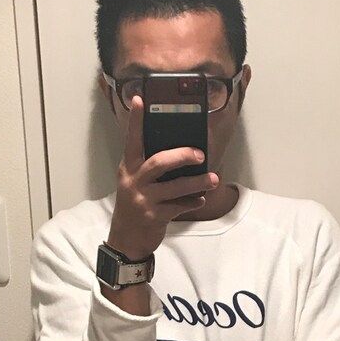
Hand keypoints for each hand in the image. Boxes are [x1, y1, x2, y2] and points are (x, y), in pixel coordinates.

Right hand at [107, 98, 218, 259]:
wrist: (126, 240)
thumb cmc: (135, 206)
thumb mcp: (135, 183)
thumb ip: (149, 168)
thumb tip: (180, 154)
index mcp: (129, 168)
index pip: (132, 140)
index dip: (136, 121)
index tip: (140, 100)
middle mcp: (134, 181)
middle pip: (159, 162)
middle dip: (182, 156)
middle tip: (200, 154)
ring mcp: (143, 200)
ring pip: (175, 187)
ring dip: (197, 182)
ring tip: (212, 179)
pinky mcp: (154, 217)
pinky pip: (178, 207)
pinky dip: (192, 202)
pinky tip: (201, 199)